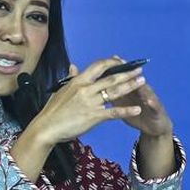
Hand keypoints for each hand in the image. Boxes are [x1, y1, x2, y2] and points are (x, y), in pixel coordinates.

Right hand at [28, 57, 146, 145]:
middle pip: (111, 78)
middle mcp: (86, 89)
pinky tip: (137, 109)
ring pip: (115, 92)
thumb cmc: (53, 110)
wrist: (46, 128)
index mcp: (79, 81)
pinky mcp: (94, 116)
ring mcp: (91, 102)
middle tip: (140, 69)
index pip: (99, 66)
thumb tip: (73, 65)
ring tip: (142, 81)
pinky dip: (126, 110)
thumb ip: (71, 78)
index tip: (122, 62)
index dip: (112, 62)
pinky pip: (113, 112)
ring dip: (130, 86)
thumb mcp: (61, 90)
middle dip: (127, 73)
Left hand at [105, 56, 173, 136]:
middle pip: (137, 80)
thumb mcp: (124, 104)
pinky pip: (155, 106)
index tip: (113, 58)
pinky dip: (152, 103)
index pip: (127, 77)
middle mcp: (143, 91)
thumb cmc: (137, 115)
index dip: (121, 68)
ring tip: (141, 80)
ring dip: (143, 86)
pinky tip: (149, 101)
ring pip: (147, 91)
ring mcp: (152, 99)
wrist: (154, 128)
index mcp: (133, 90)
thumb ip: (113, 94)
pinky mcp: (157, 110)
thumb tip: (98, 85)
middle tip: (126, 63)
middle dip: (131, 72)